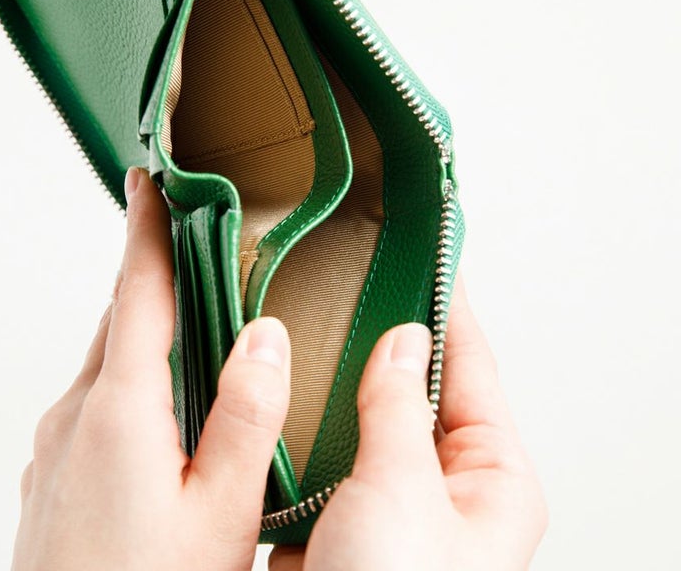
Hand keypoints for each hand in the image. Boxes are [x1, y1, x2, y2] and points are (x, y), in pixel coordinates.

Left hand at [12, 166, 291, 570]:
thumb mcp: (223, 510)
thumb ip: (247, 414)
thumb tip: (264, 336)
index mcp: (119, 410)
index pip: (136, 290)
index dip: (145, 228)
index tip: (147, 181)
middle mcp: (75, 418)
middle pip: (121, 321)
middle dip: (155, 277)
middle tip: (193, 250)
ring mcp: (55, 449)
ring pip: (107, 364)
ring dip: (146, 333)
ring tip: (193, 330)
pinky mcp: (51, 476)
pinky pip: (93, 403)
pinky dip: (128, 382)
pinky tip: (161, 413)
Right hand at [270, 275, 547, 570]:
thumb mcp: (401, 490)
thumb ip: (398, 408)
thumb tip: (402, 341)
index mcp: (491, 483)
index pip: (472, 368)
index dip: (450, 309)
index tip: (434, 258)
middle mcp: (447, 492)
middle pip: (419, 392)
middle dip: (389, 344)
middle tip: (366, 286)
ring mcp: (394, 507)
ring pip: (369, 423)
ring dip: (343, 391)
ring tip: (322, 336)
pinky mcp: (346, 524)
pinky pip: (330, 456)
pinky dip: (310, 431)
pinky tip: (290, 402)